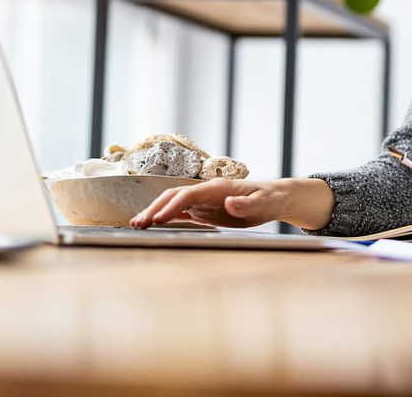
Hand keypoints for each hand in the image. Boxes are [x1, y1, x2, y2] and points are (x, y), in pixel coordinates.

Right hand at [128, 178, 289, 228]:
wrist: (275, 197)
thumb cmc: (270, 199)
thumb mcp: (263, 203)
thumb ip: (246, 204)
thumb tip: (229, 202)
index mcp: (217, 187)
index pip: (188, 195)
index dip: (172, 206)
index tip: (158, 219)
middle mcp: (206, 191)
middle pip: (174, 196)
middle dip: (155, 208)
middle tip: (137, 223)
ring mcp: (203, 200)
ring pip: (173, 203)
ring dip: (155, 212)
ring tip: (137, 224)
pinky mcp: (204, 210)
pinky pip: (181, 212)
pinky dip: (165, 217)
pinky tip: (153, 225)